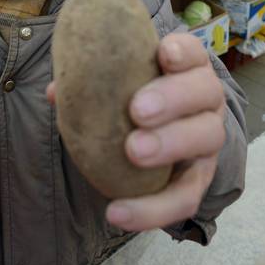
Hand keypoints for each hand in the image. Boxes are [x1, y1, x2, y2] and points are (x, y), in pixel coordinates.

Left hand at [47, 33, 225, 232]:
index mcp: (187, 70)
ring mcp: (207, 139)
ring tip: (134, 151)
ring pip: (206, 138)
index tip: (163, 53)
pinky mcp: (199, 180)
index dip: (183, 51)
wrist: (160, 139)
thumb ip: (92, 84)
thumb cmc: (134, 100)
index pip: (195, 53)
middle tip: (138, 110)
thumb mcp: (118, 87)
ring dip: (171, 144)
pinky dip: (153, 209)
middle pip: (205, 93)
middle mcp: (206, 101)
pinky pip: (185, 199)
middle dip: (173, 99)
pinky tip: (117, 213)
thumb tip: (56, 93)